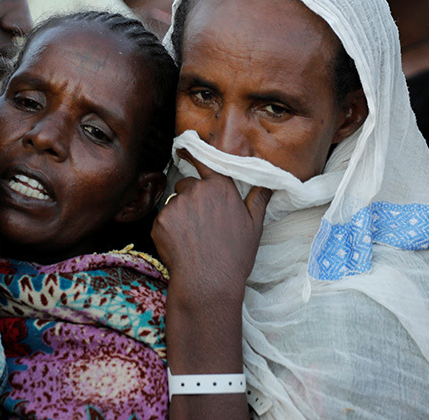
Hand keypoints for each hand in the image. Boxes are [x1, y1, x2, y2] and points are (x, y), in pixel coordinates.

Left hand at [152, 151, 271, 302]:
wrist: (209, 282)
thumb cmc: (235, 255)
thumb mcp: (254, 226)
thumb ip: (258, 199)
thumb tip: (269, 183)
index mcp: (220, 187)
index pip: (203, 161)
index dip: (191, 153)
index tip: (181, 147)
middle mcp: (195, 190)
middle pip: (187, 185)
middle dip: (191, 198)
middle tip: (201, 222)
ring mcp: (175, 205)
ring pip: (175, 204)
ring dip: (180, 215)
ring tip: (193, 238)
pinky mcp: (160, 221)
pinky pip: (163, 220)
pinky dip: (168, 231)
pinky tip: (181, 246)